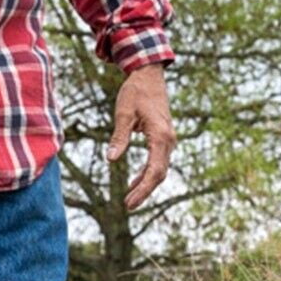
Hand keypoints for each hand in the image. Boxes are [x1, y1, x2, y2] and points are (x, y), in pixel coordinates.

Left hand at [107, 64, 174, 210]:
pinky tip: (135, 182)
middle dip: (144, 191)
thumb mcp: (123, 113)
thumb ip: (119, 137)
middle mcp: (168, 140)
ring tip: (130, 198)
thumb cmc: (135, 92)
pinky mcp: (163, 137)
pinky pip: (158, 160)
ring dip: (146, 184)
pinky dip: (147, 173)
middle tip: (128, 205)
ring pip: (160, 168)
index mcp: (160, 135)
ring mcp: (168, 139)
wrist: (149, 75)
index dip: (143, 189)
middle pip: (159, 173)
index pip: (154, 170)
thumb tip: (112, 159)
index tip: (130, 202)